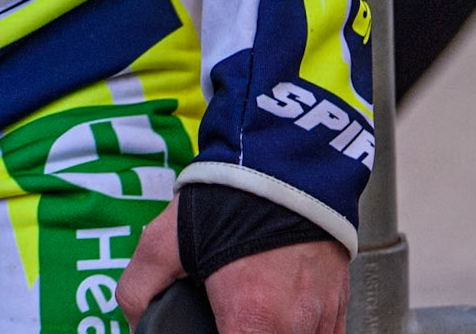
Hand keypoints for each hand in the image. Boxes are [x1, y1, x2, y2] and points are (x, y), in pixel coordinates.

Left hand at [117, 199, 349, 333]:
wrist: (284, 159)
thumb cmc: (231, 197)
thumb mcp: (165, 238)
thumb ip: (139, 289)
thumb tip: (136, 323)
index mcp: (251, 320)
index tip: (210, 326)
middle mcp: (293, 328)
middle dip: (240, 329)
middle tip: (226, 313)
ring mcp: (320, 319)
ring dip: (270, 330)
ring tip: (251, 308)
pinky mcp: (339, 306)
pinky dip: (298, 332)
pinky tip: (280, 315)